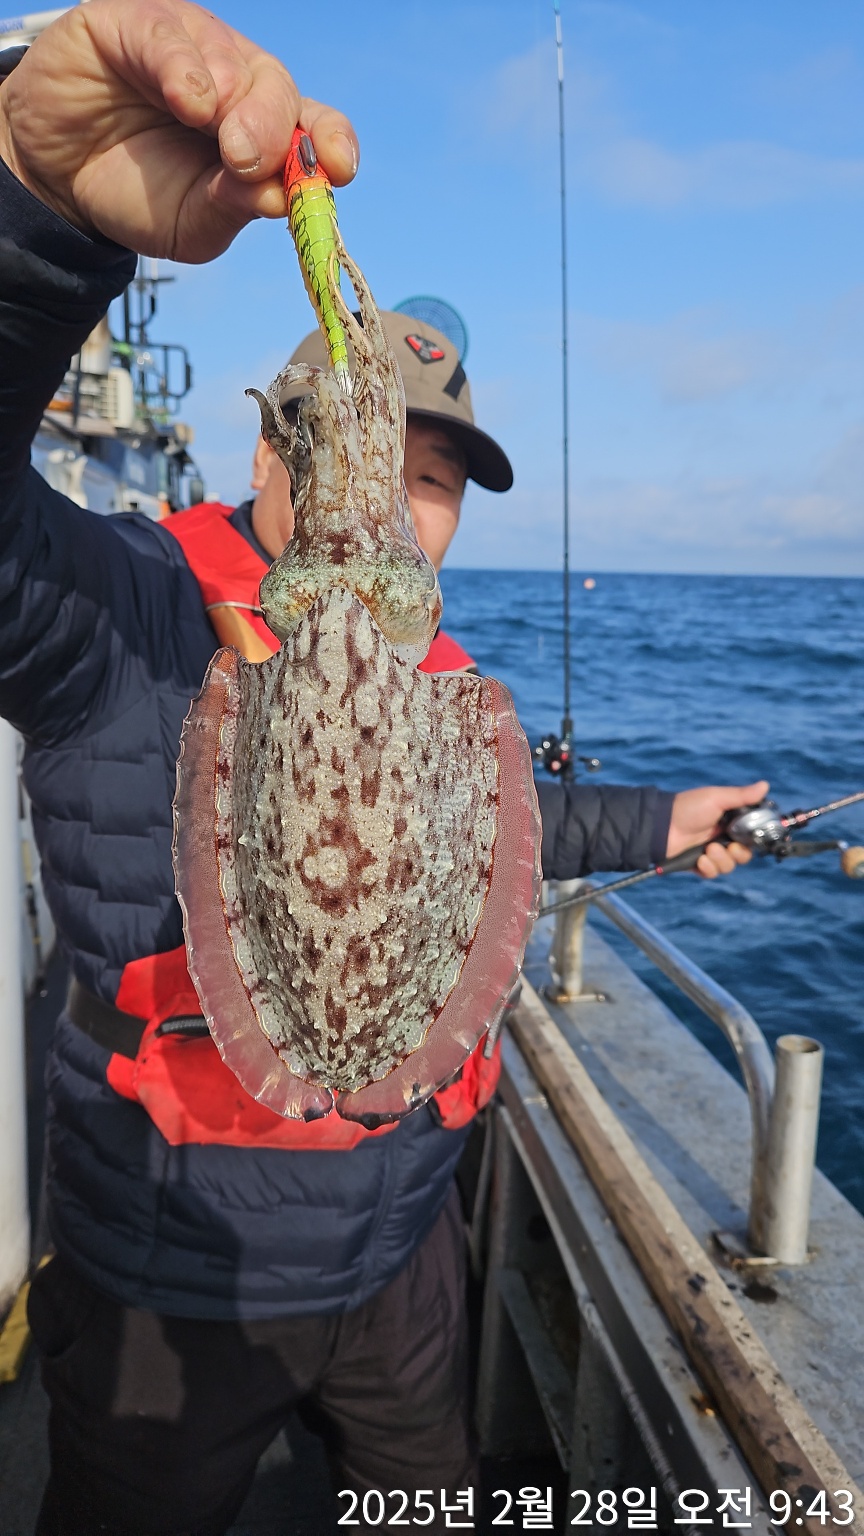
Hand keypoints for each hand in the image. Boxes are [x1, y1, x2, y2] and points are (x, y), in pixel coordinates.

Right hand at [0, 0, 357, 261]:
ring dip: (234, 100)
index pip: (312, 126)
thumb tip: (279, 198)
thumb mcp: (192, 224)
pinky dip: (187, 69)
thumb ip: (234, 210)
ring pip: (233, 58)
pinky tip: (188, 101)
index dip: (331, 140)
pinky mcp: (135, 26)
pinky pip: (171, 35)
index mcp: (259, 133)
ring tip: (215, 135)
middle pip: (278, 89)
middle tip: (247, 161)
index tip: (339, 168)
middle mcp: (233, 82)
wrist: (56, 182)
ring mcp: (188, 49)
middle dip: (273, 127)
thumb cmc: (135, 197)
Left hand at [667, 780, 769, 878]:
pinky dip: (709, 868)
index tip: (751, 837)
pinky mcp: (700, 864)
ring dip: (721, 859)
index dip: (755, 838)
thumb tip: (766, 785)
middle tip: (729, 846)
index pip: (752, 834)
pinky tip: (700, 859)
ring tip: (708, 850)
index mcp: (731, 821)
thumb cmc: (688, 807)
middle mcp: (723, 837)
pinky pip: (713, 873)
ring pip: (730, 865)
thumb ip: (742, 795)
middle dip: (738, 852)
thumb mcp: (716, 798)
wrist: (662, 826)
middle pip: (744, 854)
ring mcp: (712, 852)